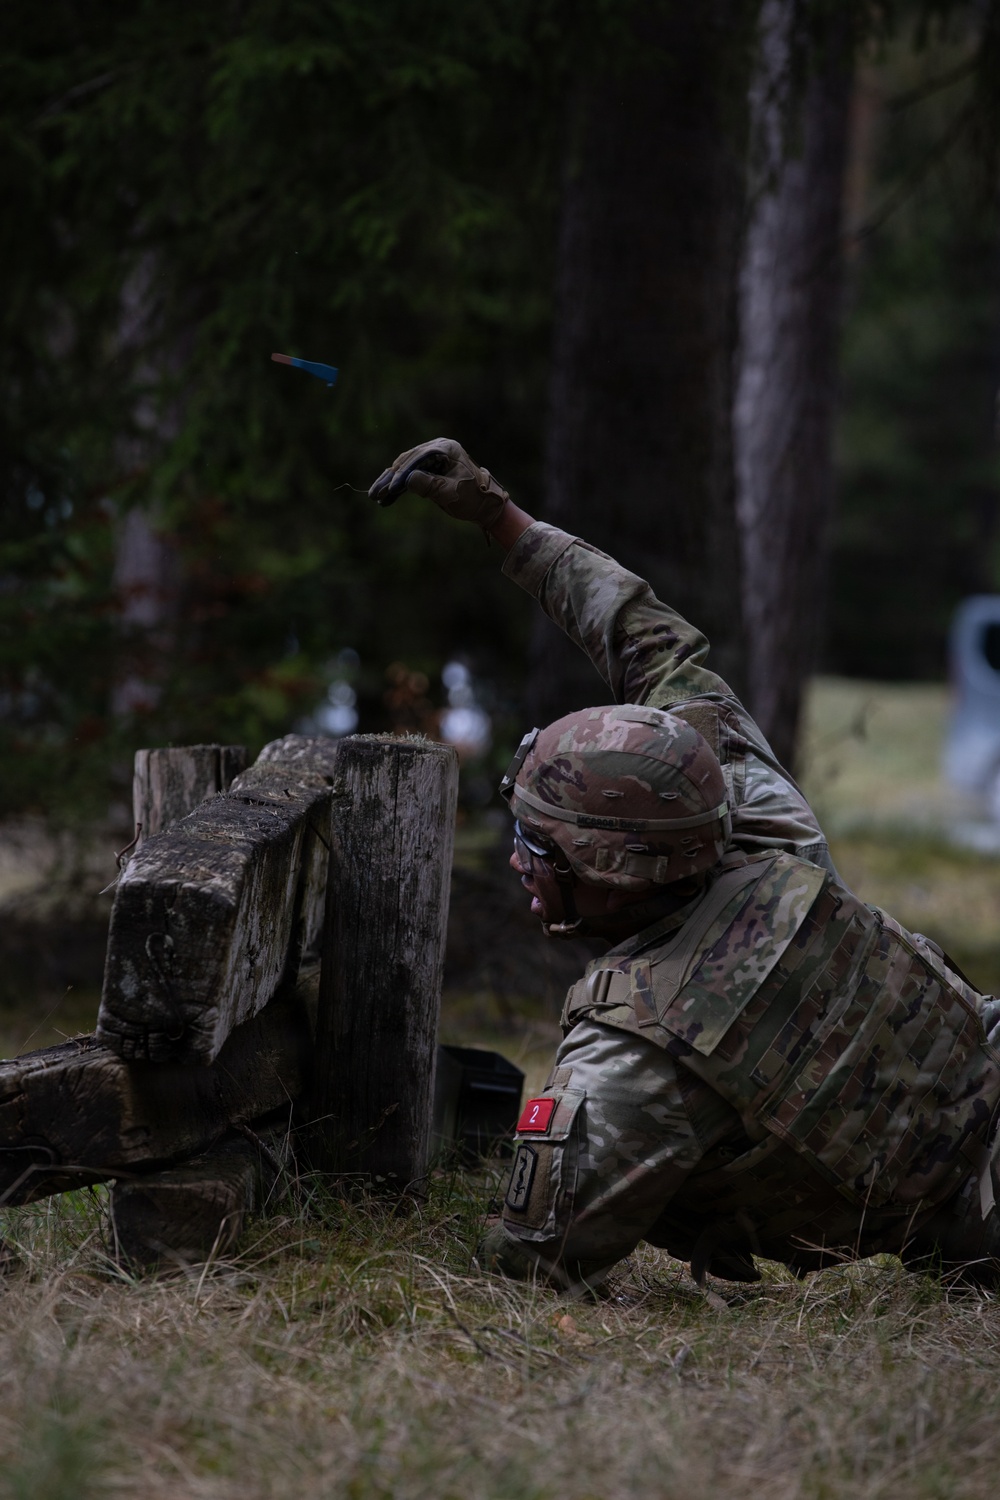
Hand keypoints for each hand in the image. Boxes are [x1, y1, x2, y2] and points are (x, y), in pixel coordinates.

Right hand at [368, 437, 508, 528]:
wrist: (485, 505)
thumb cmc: (473, 497)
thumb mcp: (452, 493)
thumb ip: (430, 486)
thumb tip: (407, 480)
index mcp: (445, 448)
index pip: (418, 457)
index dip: (403, 473)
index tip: (392, 488)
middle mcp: (436, 449)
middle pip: (407, 461)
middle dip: (390, 478)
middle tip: (375, 493)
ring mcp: (431, 458)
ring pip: (405, 469)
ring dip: (390, 483)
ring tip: (375, 496)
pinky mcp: (428, 470)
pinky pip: (409, 477)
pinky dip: (397, 488)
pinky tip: (385, 499)